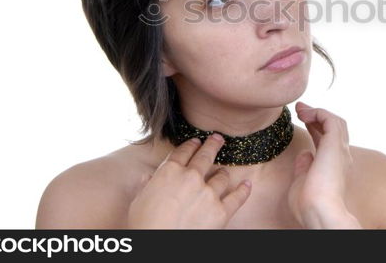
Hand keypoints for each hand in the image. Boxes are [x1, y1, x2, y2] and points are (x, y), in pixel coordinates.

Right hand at [126, 134, 251, 228]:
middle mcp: (191, 178)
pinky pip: (237, 197)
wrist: (159, 247)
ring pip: (221, 176)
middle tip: (218, 139)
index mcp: (170, 172)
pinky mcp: (221, 211)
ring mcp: (208, 193)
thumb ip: (146, 186)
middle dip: (212, 145)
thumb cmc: (144, 225)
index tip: (195, 141)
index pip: (183, 152)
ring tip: (224, 170)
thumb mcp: (138, 201)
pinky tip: (247, 184)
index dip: (190, 145)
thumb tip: (147, 177)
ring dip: (223, 172)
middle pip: (205, 156)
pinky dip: (243, 190)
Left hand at [288, 101, 356, 227]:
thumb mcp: (302, 181)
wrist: (319, 210)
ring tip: (301, 108)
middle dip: (317, 116)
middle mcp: (341, 156)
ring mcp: (340, 150)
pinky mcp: (334, 143)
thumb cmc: (309, 203)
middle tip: (301, 109)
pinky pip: (330, 119)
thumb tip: (305, 153)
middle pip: (333, 129)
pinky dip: (318, 112)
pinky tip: (305, 113)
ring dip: (317, 112)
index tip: (302, 119)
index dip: (315, 127)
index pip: (327, 141)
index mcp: (334, 166)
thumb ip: (304, 167)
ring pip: (335, 121)